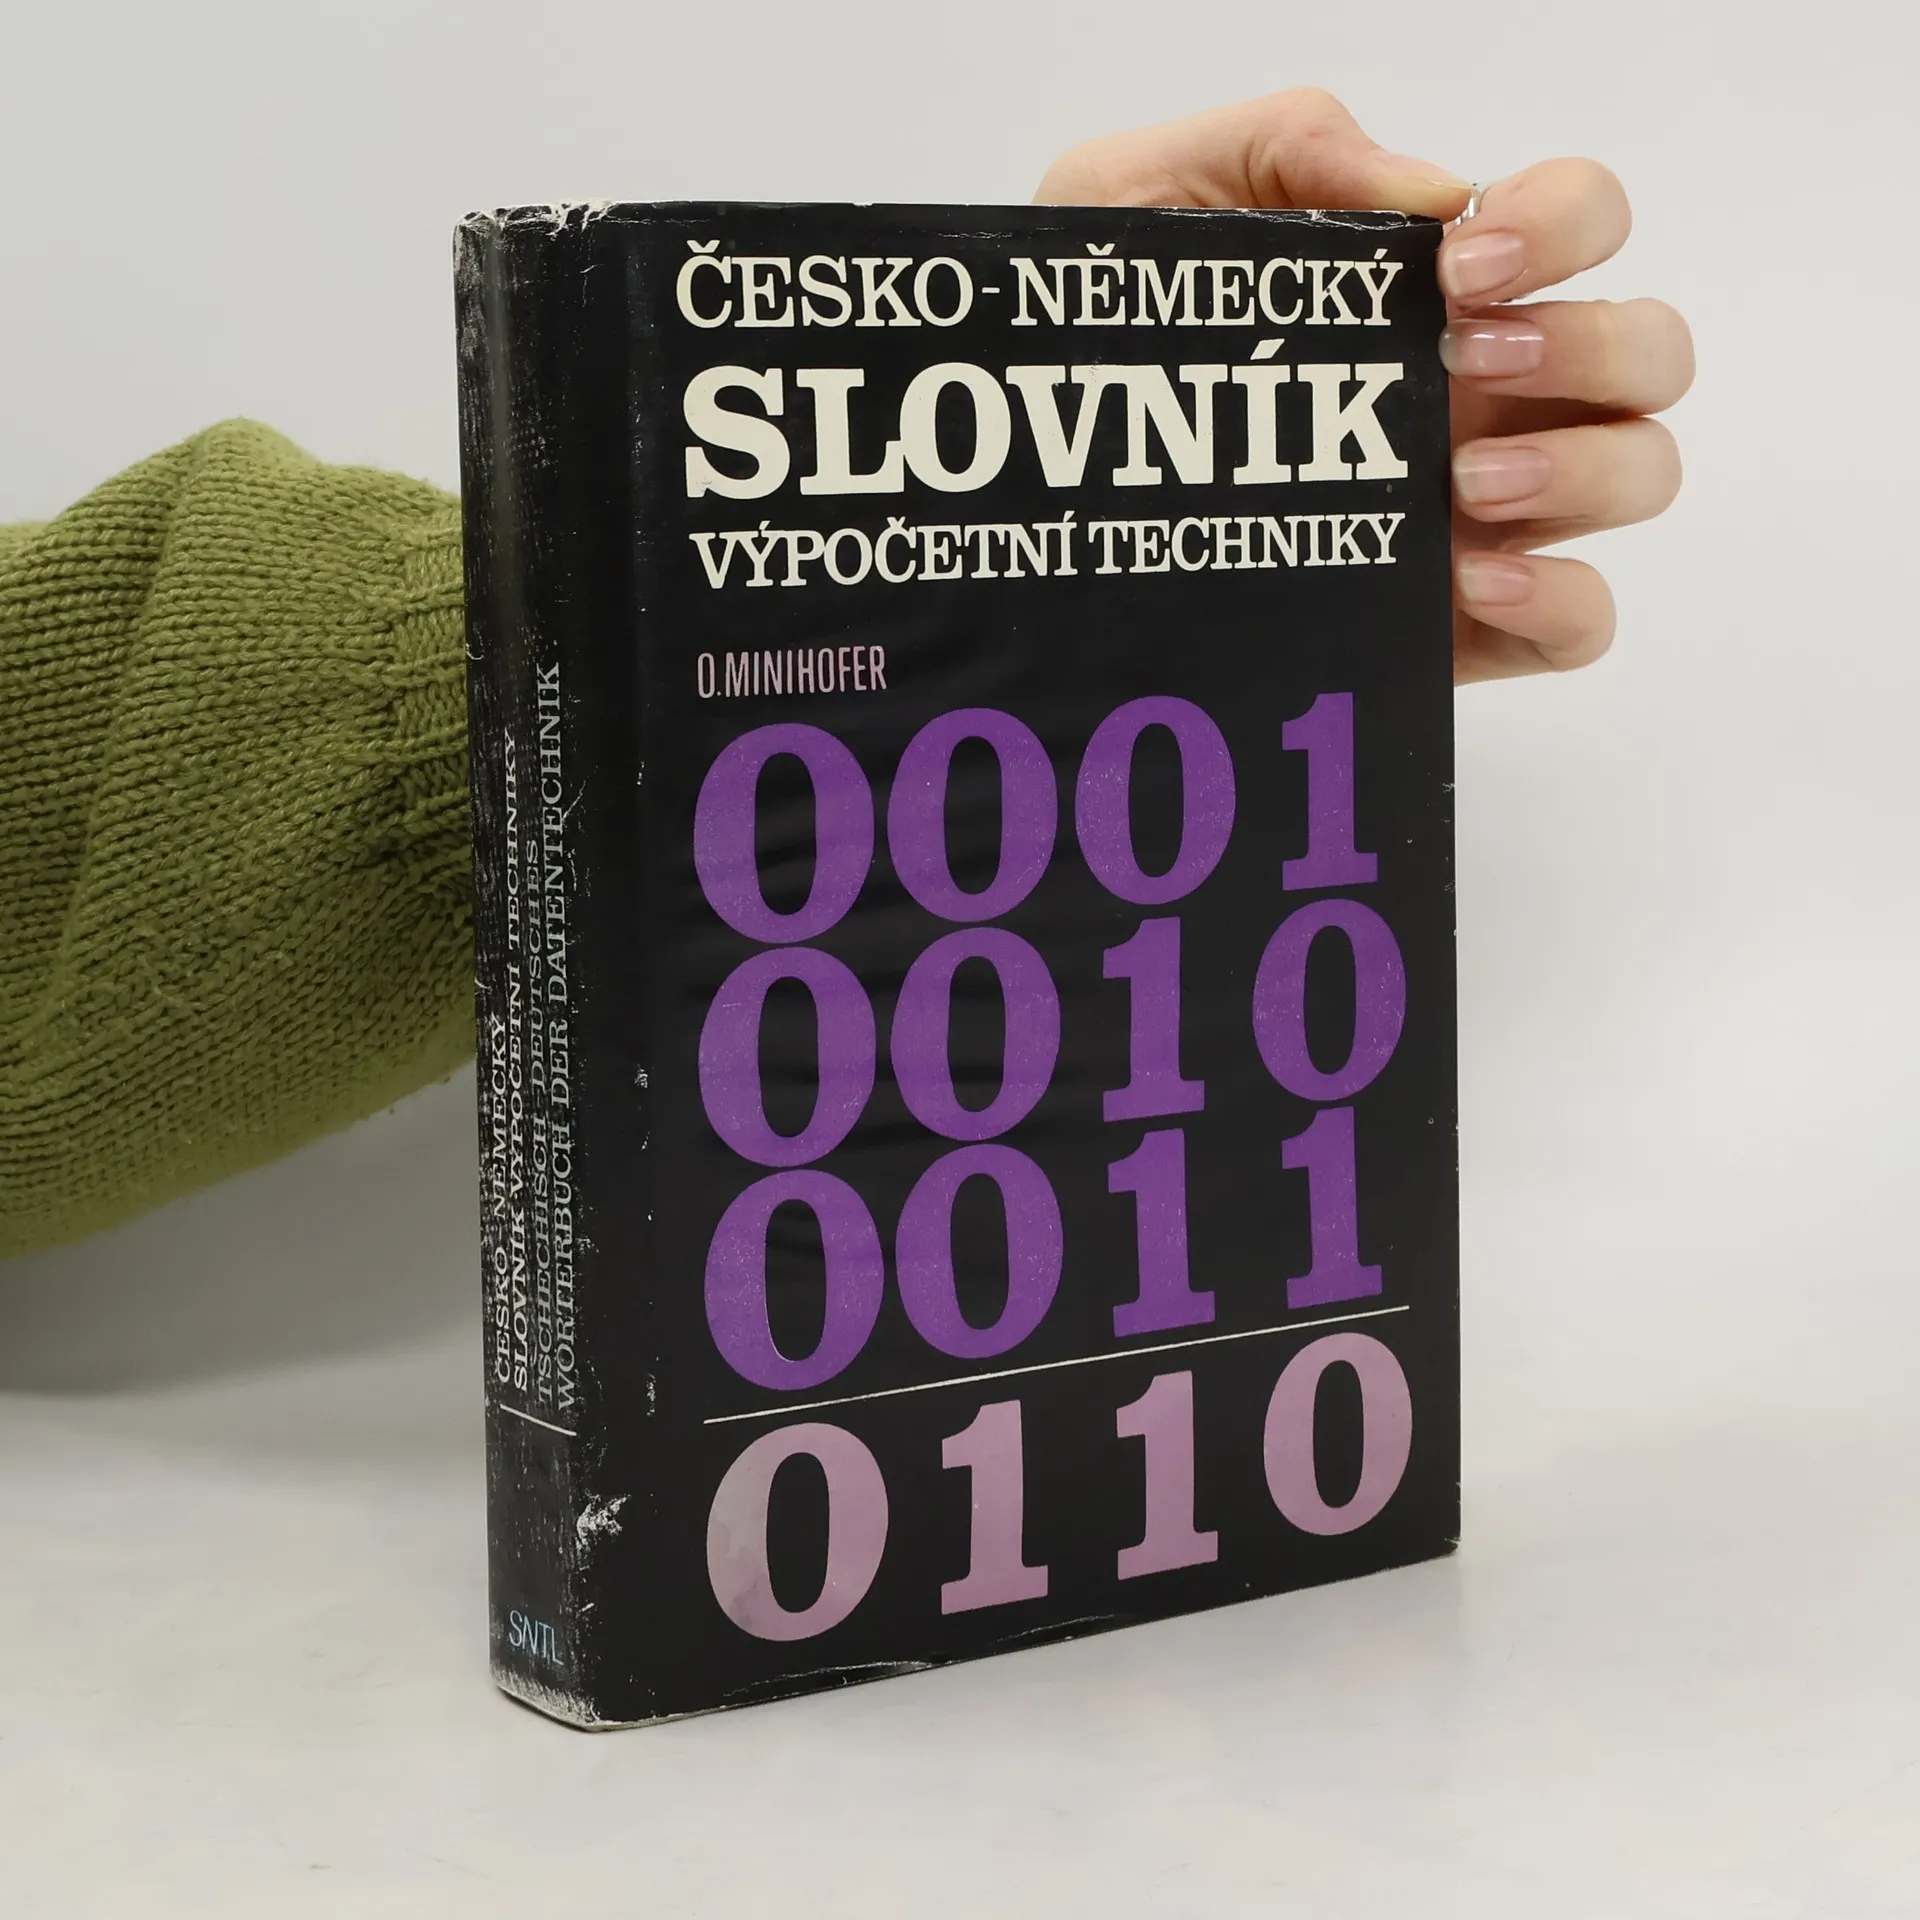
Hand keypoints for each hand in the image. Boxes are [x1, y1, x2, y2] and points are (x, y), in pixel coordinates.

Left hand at [1037, 90, 1691, 683]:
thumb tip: (1431, 191)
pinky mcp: (1450, 626)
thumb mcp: (1145, 194)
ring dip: (1584, 470)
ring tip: (1459, 482)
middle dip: (1588, 347)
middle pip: (1648, 356)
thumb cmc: (1093, 331)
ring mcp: (1477, 513)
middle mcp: (1480, 394)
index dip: (1564, 224)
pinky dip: (1561, 601)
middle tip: (1457, 364)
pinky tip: (1468, 581)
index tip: (1460, 263)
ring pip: (1637, 476)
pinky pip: (1576, 625)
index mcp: (1430, 290)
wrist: (1017, 476)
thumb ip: (1282, 143)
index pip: (1580, 222)